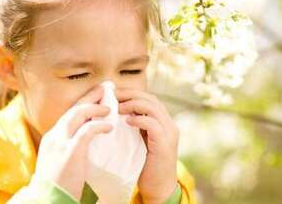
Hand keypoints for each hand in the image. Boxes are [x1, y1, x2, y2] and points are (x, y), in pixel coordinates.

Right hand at [33, 85, 112, 200]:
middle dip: (91, 96)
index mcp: (53, 137)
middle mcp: (54, 135)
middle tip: (107, 88)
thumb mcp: (60, 161)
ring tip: (110, 107)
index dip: (85, 101)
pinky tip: (110, 126)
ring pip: (79, 113)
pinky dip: (99, 125)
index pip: (70, 113)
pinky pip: (87, 130)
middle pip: (74, 108)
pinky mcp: (69, 152)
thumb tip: (87, 139)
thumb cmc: (57, 185)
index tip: (98, 94)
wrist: (47, 201)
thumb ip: (70, 147)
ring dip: (96, 107)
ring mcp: (60, 142)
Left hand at [115, 88, 179, 203]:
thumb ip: (134, 127)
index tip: (113, 93)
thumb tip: (114, 112)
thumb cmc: (145, 166)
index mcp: (163, 122)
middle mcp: (169, 124)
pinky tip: (127, 121)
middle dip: (130, 94)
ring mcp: (169, 133)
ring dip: (133, 104)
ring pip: (152, 107)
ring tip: (118, 108)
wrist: (159, 189)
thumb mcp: (139, 141)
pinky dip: (139, 119)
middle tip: (112, 95)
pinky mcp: (165, 143)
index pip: (149, 98)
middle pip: (151, 98)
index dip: (131, 93)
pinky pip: (153, 124)